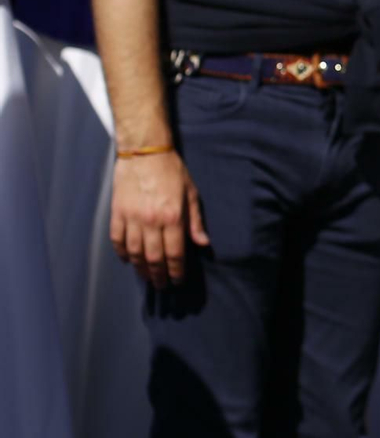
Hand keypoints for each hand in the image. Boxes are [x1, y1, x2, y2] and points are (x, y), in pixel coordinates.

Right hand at [110, 151, 208, 288]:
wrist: (145, 152)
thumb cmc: (173, 172)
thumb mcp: (192, 194)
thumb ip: (196, 222)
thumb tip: (203, 244)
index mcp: (173, 217)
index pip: (175, 253)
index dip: (176, 271)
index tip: (177, 281)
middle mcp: (151, 221)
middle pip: (154, 258)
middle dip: (159, 275)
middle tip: (162, 285)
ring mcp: (132, 218)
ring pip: (134, 252)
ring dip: (141, 268)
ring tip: (147, 277)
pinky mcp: (117, 213)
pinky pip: (117, 240)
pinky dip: (122, 253)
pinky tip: (128, 260)